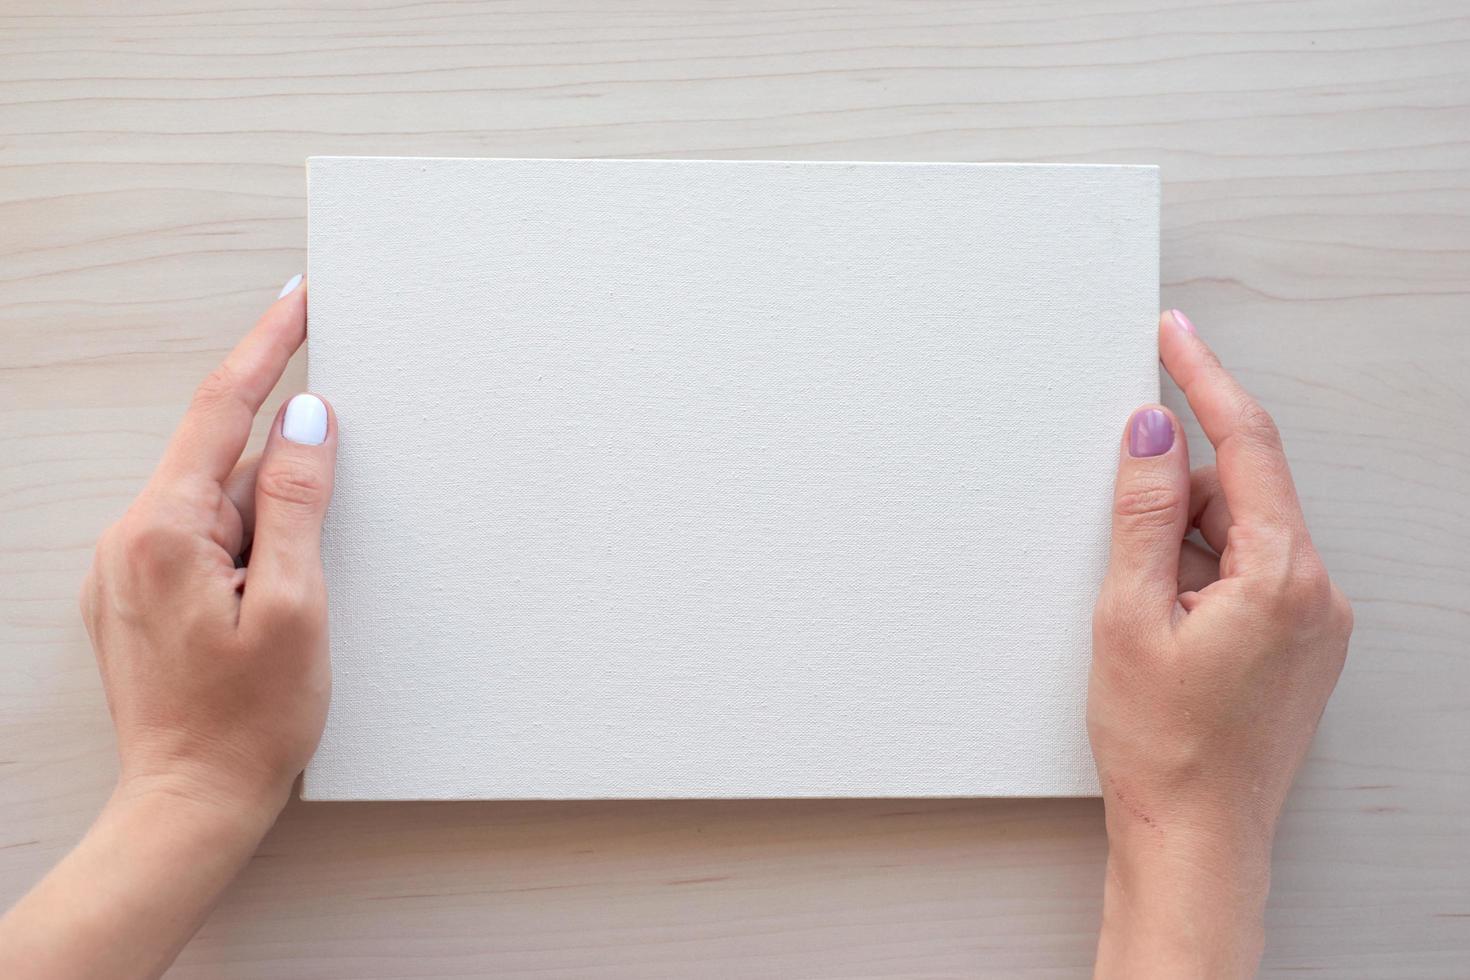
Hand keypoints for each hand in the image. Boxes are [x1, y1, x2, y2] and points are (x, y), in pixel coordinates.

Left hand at [82, 276, 335, 819]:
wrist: (188, 804)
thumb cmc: (248, 720)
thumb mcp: (296, 605)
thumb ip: (299, 502)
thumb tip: (309, 420)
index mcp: (164, 530)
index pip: (223, 409)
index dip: (267, 348)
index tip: (298, 300)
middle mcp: (131, 537)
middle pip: (224, 462)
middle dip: (285, 483)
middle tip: (312, 557)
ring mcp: (129, 568)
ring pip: (219, 506)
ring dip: (270, 532)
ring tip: (284, 616)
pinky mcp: (140, 595)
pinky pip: (204, 540)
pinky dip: (249, 550)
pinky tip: (269, 607)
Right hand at [1089, 310, 1352, 977]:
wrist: (1198, 838)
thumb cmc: (1161, 744)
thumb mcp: (1129, 614)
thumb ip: (1141, 511)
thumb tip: (1149, 430)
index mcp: (1281, 575)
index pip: (1245, 444)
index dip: (1204, 379)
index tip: (1174, 334)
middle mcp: (1316, 590)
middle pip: (1243, 488)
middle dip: (1175, 488)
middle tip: (1122, 543)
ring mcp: (1316, 620)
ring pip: (1246, 531)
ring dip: (1186, 538)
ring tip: (1142, 610)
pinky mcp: (1302, 643)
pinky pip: (1255, 570)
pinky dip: (1205, 569)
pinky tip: (1166, 616)